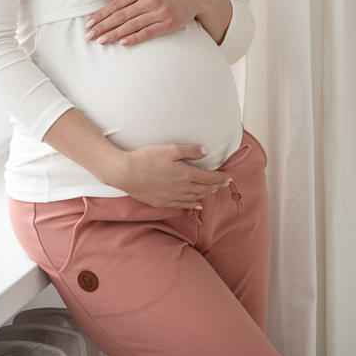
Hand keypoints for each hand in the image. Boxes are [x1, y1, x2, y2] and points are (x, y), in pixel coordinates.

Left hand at [85, 0, 204, 45]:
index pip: (116, 4)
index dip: (101, 15)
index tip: (89, 23)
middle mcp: (149, 0)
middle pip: (121, 16)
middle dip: (103, 26)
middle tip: (89, 36)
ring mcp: (159, 12)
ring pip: (132, 26)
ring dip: (114, 35)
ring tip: (101, 41)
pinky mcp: (168, 24)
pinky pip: (148, 32)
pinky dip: (134, 38)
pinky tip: (123, 42)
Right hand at [115, 143, 231, 208]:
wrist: (126, 173)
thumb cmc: (148, 157)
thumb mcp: (171, 149)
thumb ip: (190, 151)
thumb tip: (207, 152)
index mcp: (186, 174)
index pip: (209, 178)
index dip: (220, 178)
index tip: (229, 177)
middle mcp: (182, 188)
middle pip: (204, 188)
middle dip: (216, 186)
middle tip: (225, 184)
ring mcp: (172, 197)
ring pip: (194, 198)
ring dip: (206, 194)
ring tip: (213, 191)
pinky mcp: (162, 201)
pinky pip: (182, 205)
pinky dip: (192, 205)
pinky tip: (196, 205)